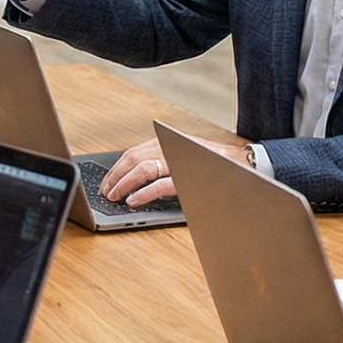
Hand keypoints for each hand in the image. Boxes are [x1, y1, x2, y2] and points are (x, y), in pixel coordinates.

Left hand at [95, 134, 235, 206]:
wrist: (237, 164)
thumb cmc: (207, 163)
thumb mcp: (178, 156)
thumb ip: (159, 161)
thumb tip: (133, 176)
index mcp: (165, 142)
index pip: (132, 153)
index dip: (116, 168)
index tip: (106, 181)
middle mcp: (169, 147)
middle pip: (132, 159)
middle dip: (115, 176)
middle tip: (105, 191)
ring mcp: (178, 161)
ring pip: (143, 169)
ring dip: (124, 184)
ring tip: (115, 196)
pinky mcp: (187, 177)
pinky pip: (161, 185)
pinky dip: (144, 193)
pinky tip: (134, 200)